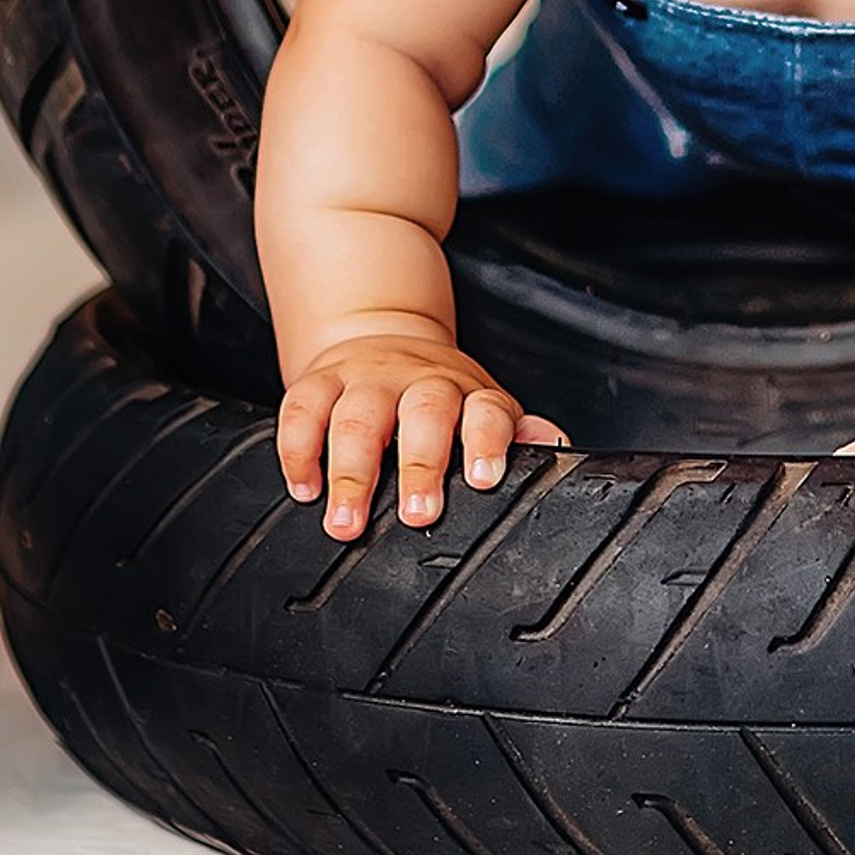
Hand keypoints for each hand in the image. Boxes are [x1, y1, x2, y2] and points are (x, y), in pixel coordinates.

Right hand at [277, 335, 567, 538]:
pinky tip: (303, 489)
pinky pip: (302, 408)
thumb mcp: (482, 406)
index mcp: (467, 391)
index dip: (487, 442)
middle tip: (417, 515)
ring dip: (350, 471)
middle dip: (419, 465)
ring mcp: (366, 378)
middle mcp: (418, 380)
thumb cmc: (438, 394)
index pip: (486, 410)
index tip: (483, 480)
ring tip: (345, 522)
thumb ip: (515, 433)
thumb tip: (557, 451)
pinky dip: (298, 450)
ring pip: (357, 416)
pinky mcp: (319, 380)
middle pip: (422, 413)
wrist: (378, 332)